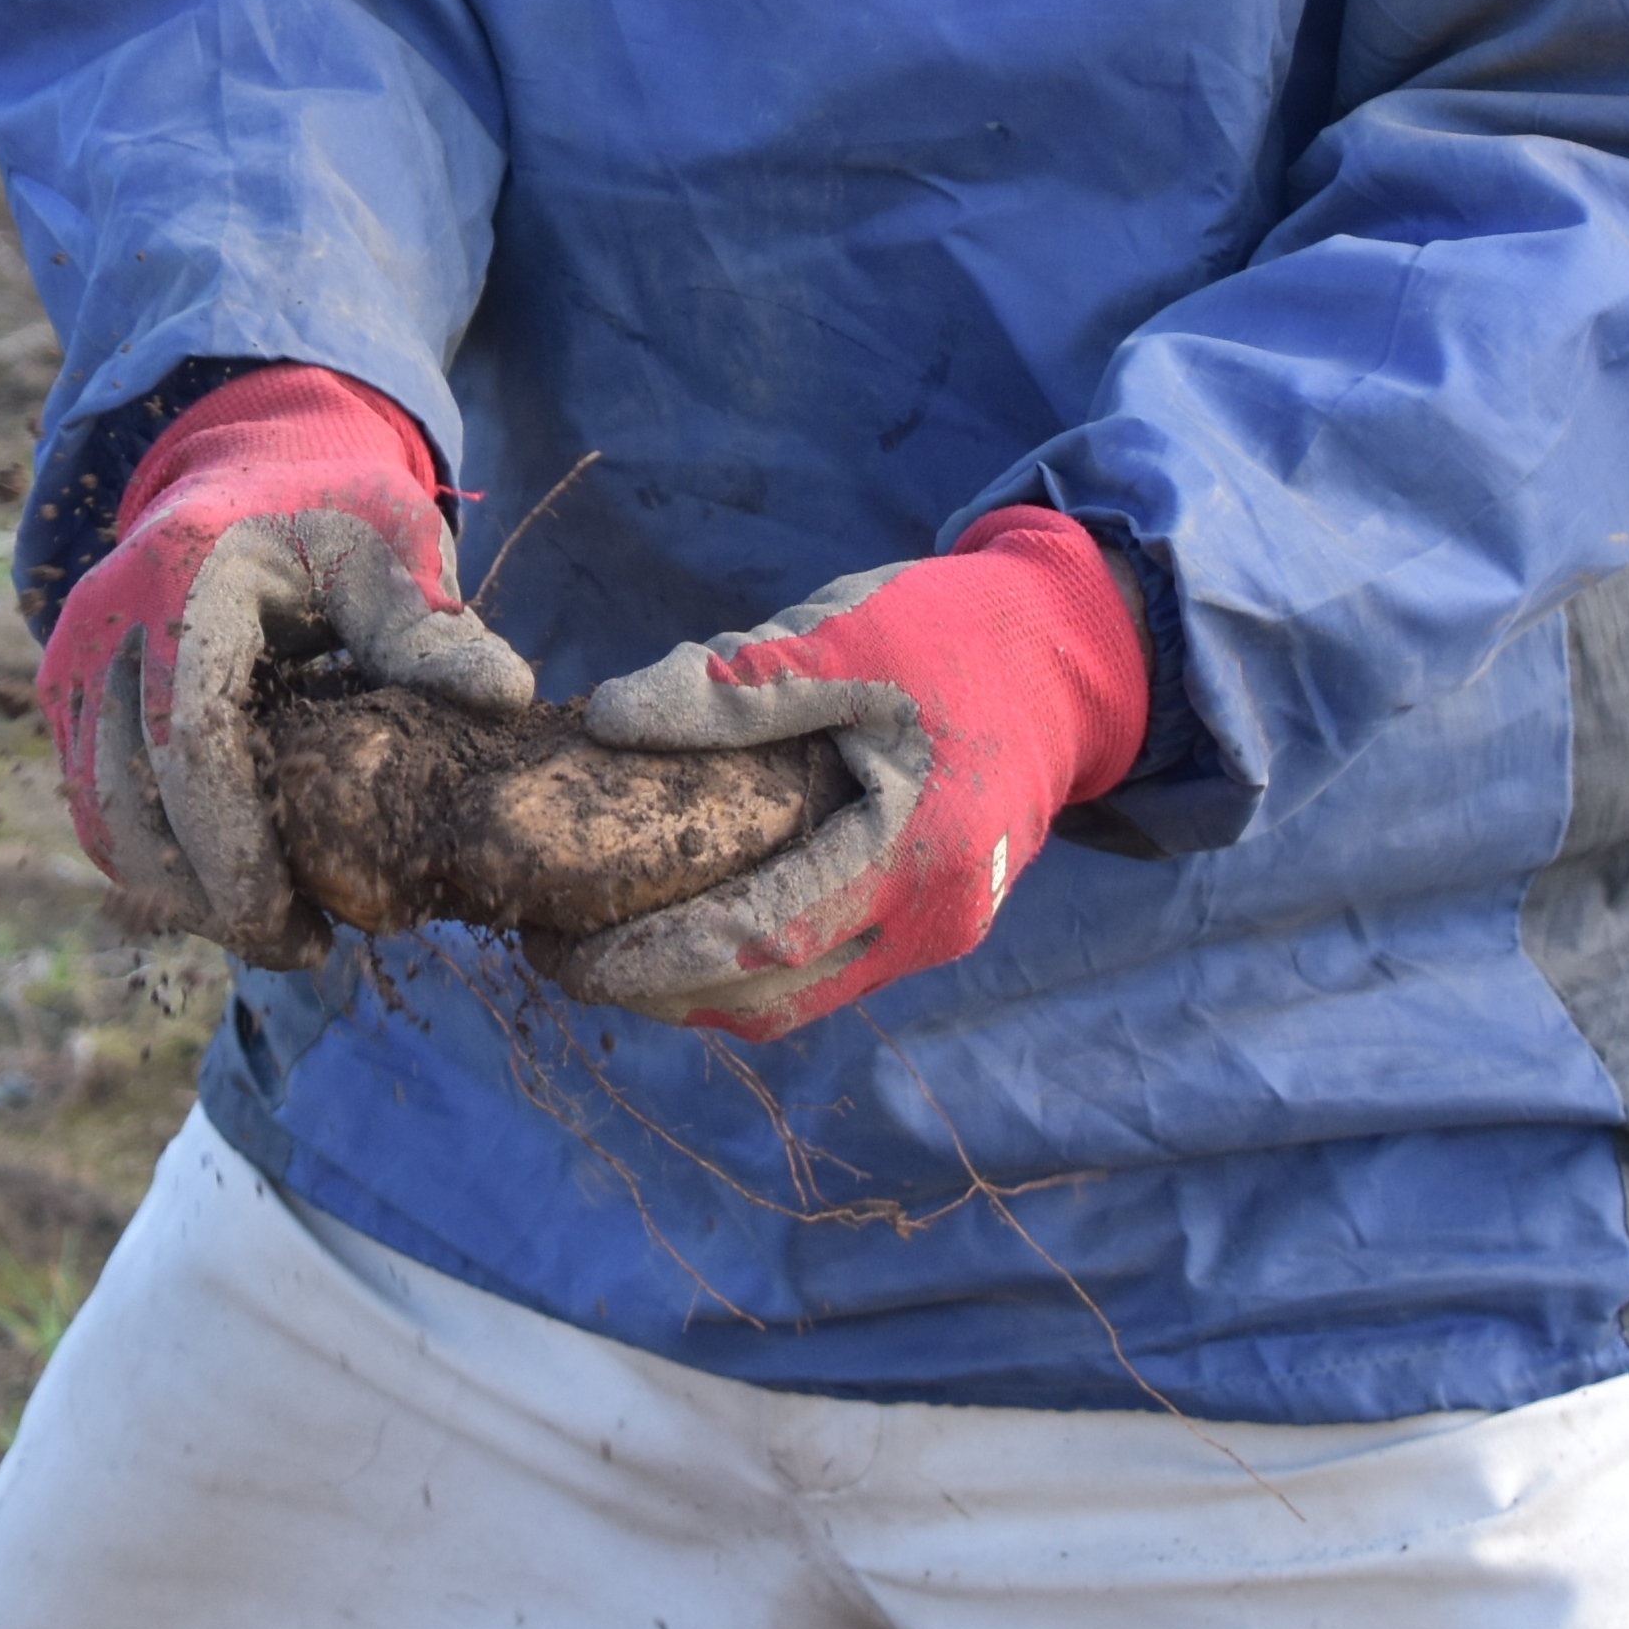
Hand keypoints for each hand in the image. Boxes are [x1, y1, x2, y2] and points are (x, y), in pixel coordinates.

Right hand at [38, 365, 531, 968]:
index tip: (303, 922)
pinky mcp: (69, 692)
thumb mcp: (390, 545)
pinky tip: (229, 892)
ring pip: (102, 812)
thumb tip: (509, 696)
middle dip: (211, 893)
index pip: (192, 738)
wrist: (245, 464)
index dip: (236, 845)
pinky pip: (96, 801)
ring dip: (178, 891)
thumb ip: (431, 625)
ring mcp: (76, 656)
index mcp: (188, 575)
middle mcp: (109, 617)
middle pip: (133, 794)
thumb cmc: (331, 509)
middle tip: (302, 949)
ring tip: (276, 932)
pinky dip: (154, 860)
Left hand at [544, 510, 1148, 1039]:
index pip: (763, 940)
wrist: (1071, 654)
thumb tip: (612, 718)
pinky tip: (681, 926)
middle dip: (659, 991)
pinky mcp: (929, 920)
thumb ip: (736, 682)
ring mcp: (938, 930)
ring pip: (799, 995)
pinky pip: (827, 966)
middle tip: (557, 958)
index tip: (569, 953)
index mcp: (915, 851)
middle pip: (773, 996)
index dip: (659, 959)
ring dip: (700, 989)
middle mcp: (933, 919)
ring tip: (601, 951)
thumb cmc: (958, 632)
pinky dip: (749, 964)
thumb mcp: (847, 633)